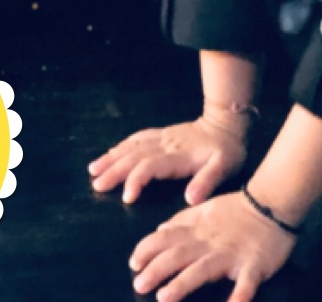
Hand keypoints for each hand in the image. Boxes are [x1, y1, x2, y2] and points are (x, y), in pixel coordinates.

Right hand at [88, 116, 248, 204]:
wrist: (228, 122)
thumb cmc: (227, 149)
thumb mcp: (224, 166)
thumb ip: (207, 182)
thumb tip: (190, 199)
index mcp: (177, 156)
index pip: (150, 167)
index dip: (136, 180)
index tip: (126, 197)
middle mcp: (165, 145)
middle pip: (134, 156)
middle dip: (114, 170)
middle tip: (96, 184)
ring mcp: (163, 137)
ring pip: (132, 146)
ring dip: (112, 157)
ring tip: (93, 168)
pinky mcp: (163, 134)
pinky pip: (137, 138)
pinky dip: (122, 145)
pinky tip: (112, 151)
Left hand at [129, 190, 296, 301]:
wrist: (272, 202)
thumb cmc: (237, 210)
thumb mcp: (206, 208)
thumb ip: (182, 221)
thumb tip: (158, 231)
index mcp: (198, 229)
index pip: (167, 238)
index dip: (148, 249)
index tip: (133, 262)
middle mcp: (210, 243)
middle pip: (180, 255)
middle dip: (158, 270)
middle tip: (139, 285)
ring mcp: (231, 255)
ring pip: (204, 269)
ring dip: (183, 283)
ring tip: (165, 297)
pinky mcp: (253, 266)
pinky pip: (246, 283)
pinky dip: (239, 296)